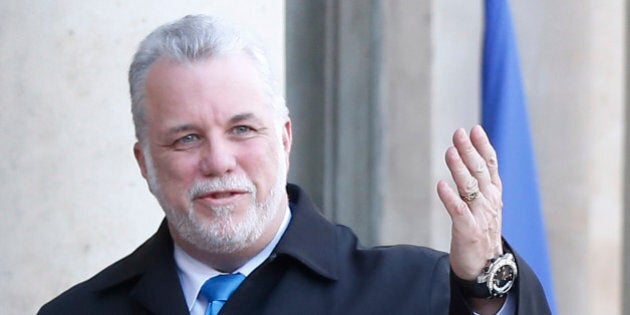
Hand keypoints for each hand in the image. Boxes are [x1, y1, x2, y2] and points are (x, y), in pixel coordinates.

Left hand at [437, 125, 502, 279]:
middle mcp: (489, 204)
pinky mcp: (469, 232)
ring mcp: (480, 217)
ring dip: (460, 169)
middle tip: (459, 132)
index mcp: (493, 196)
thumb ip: (479, 186)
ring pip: (470, 188)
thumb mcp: (485, 207)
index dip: (483, 147)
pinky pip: (459, 212)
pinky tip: (441, 185)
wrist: (487, 270)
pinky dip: (450, 198)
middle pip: (480, 172)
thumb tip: (471, 162)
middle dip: (470, 151)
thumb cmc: (481, 235)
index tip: (475, 129)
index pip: (491, 166)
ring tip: (450, 152)